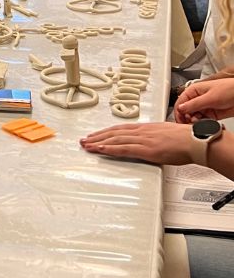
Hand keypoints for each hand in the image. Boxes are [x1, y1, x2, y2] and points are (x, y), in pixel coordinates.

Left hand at [80, 122, 197, 165]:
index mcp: (145, 128)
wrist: (193, 140)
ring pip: (115, 139)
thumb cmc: (183, 138)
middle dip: (97, 136)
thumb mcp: (164, 134)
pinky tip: (100, 149)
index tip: (95, 134)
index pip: (120, 128)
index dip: (105, 131)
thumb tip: (149, 142)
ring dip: (98, 142)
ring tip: (86, 145)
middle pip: (113, 132)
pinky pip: (123, 149)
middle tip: (84, 140)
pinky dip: (110, 148)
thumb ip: (153, 137)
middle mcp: (141, 131)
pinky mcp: (146, 149)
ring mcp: (142, 140)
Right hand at [174, 77, 233, 122]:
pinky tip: (206, 124)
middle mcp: (198, 99)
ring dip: (195, 122)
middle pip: (186, 111)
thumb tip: (180, 109)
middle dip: (187, 119)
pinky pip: (202, 121)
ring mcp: (204, 107)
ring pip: (193, 117)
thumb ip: (194, 104)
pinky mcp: (211, 114)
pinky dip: (203, 124)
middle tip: (191, 123)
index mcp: (194, 91)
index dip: (179, 113)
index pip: (180, 103)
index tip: (180, 122)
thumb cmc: (229, 90)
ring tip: (199, 124)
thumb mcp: (210, 97)